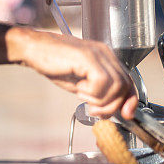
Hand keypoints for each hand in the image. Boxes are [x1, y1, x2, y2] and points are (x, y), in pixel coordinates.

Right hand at [7, 27, 137, 119]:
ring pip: (116, 86)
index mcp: (106, 58)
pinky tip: (78, 87)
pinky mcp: (87, 57)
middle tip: (93, 109)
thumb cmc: (54, 64)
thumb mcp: (81, 82)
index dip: (129, 101)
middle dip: (111, 105)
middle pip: (125, 86)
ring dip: (100, 100)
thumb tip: (111, 110)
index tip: (124, 115)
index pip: (128, 82)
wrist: (33, 49)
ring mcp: (97, 54)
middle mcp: (105, 54)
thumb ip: (98, 93)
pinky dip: (91, 92)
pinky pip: (102, 82)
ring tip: (82, 95)